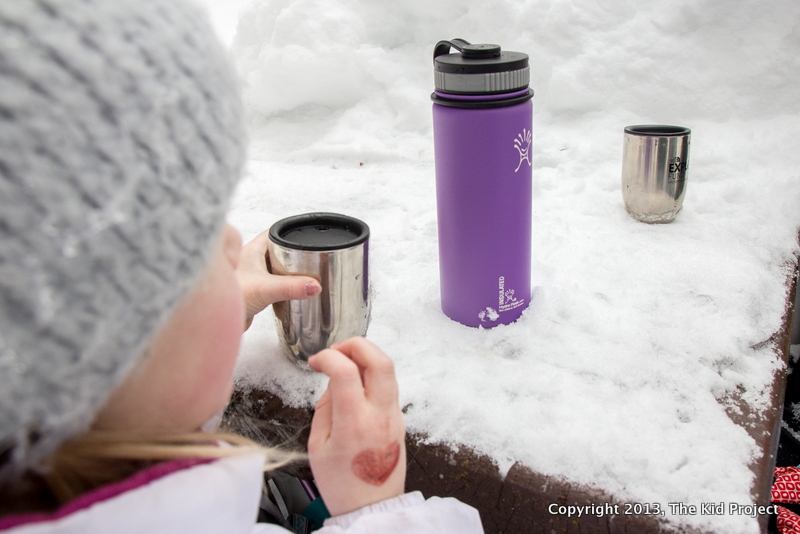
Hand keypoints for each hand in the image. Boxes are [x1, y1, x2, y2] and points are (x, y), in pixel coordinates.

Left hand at [236, 229, 320, 329]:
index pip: (273, 233)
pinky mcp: (253, 291)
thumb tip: (314, 285)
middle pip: (276, 251)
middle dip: (292, 254)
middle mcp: (250, 261)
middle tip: (308, 258)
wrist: (214, 321)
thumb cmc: (229, 296)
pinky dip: (281, 285)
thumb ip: (292, 287)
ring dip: (286, 271)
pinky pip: (271, 283)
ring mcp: (252, 276)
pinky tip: (289, 292)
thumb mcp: (266, 288)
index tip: (304, 237)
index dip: (289, 233)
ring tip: (303, 275)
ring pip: (273, 268)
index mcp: (251, 251)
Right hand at [307, 338, 405, 516]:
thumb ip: (325, 407)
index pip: (347, 371)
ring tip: (343, 366)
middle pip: (381, 361)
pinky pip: (388, 386)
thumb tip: (334, 382)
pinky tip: (354, 386)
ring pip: (388, 370)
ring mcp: (394, 416)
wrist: (372, 508)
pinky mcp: (399, 420)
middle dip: (356, 345)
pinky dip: (371, 376)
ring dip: (365, 358)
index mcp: (355, 423)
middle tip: (336, 351)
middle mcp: (380, 415)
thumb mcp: (318, 446)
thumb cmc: (341, 484)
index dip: (328, 357)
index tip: (315, 362)